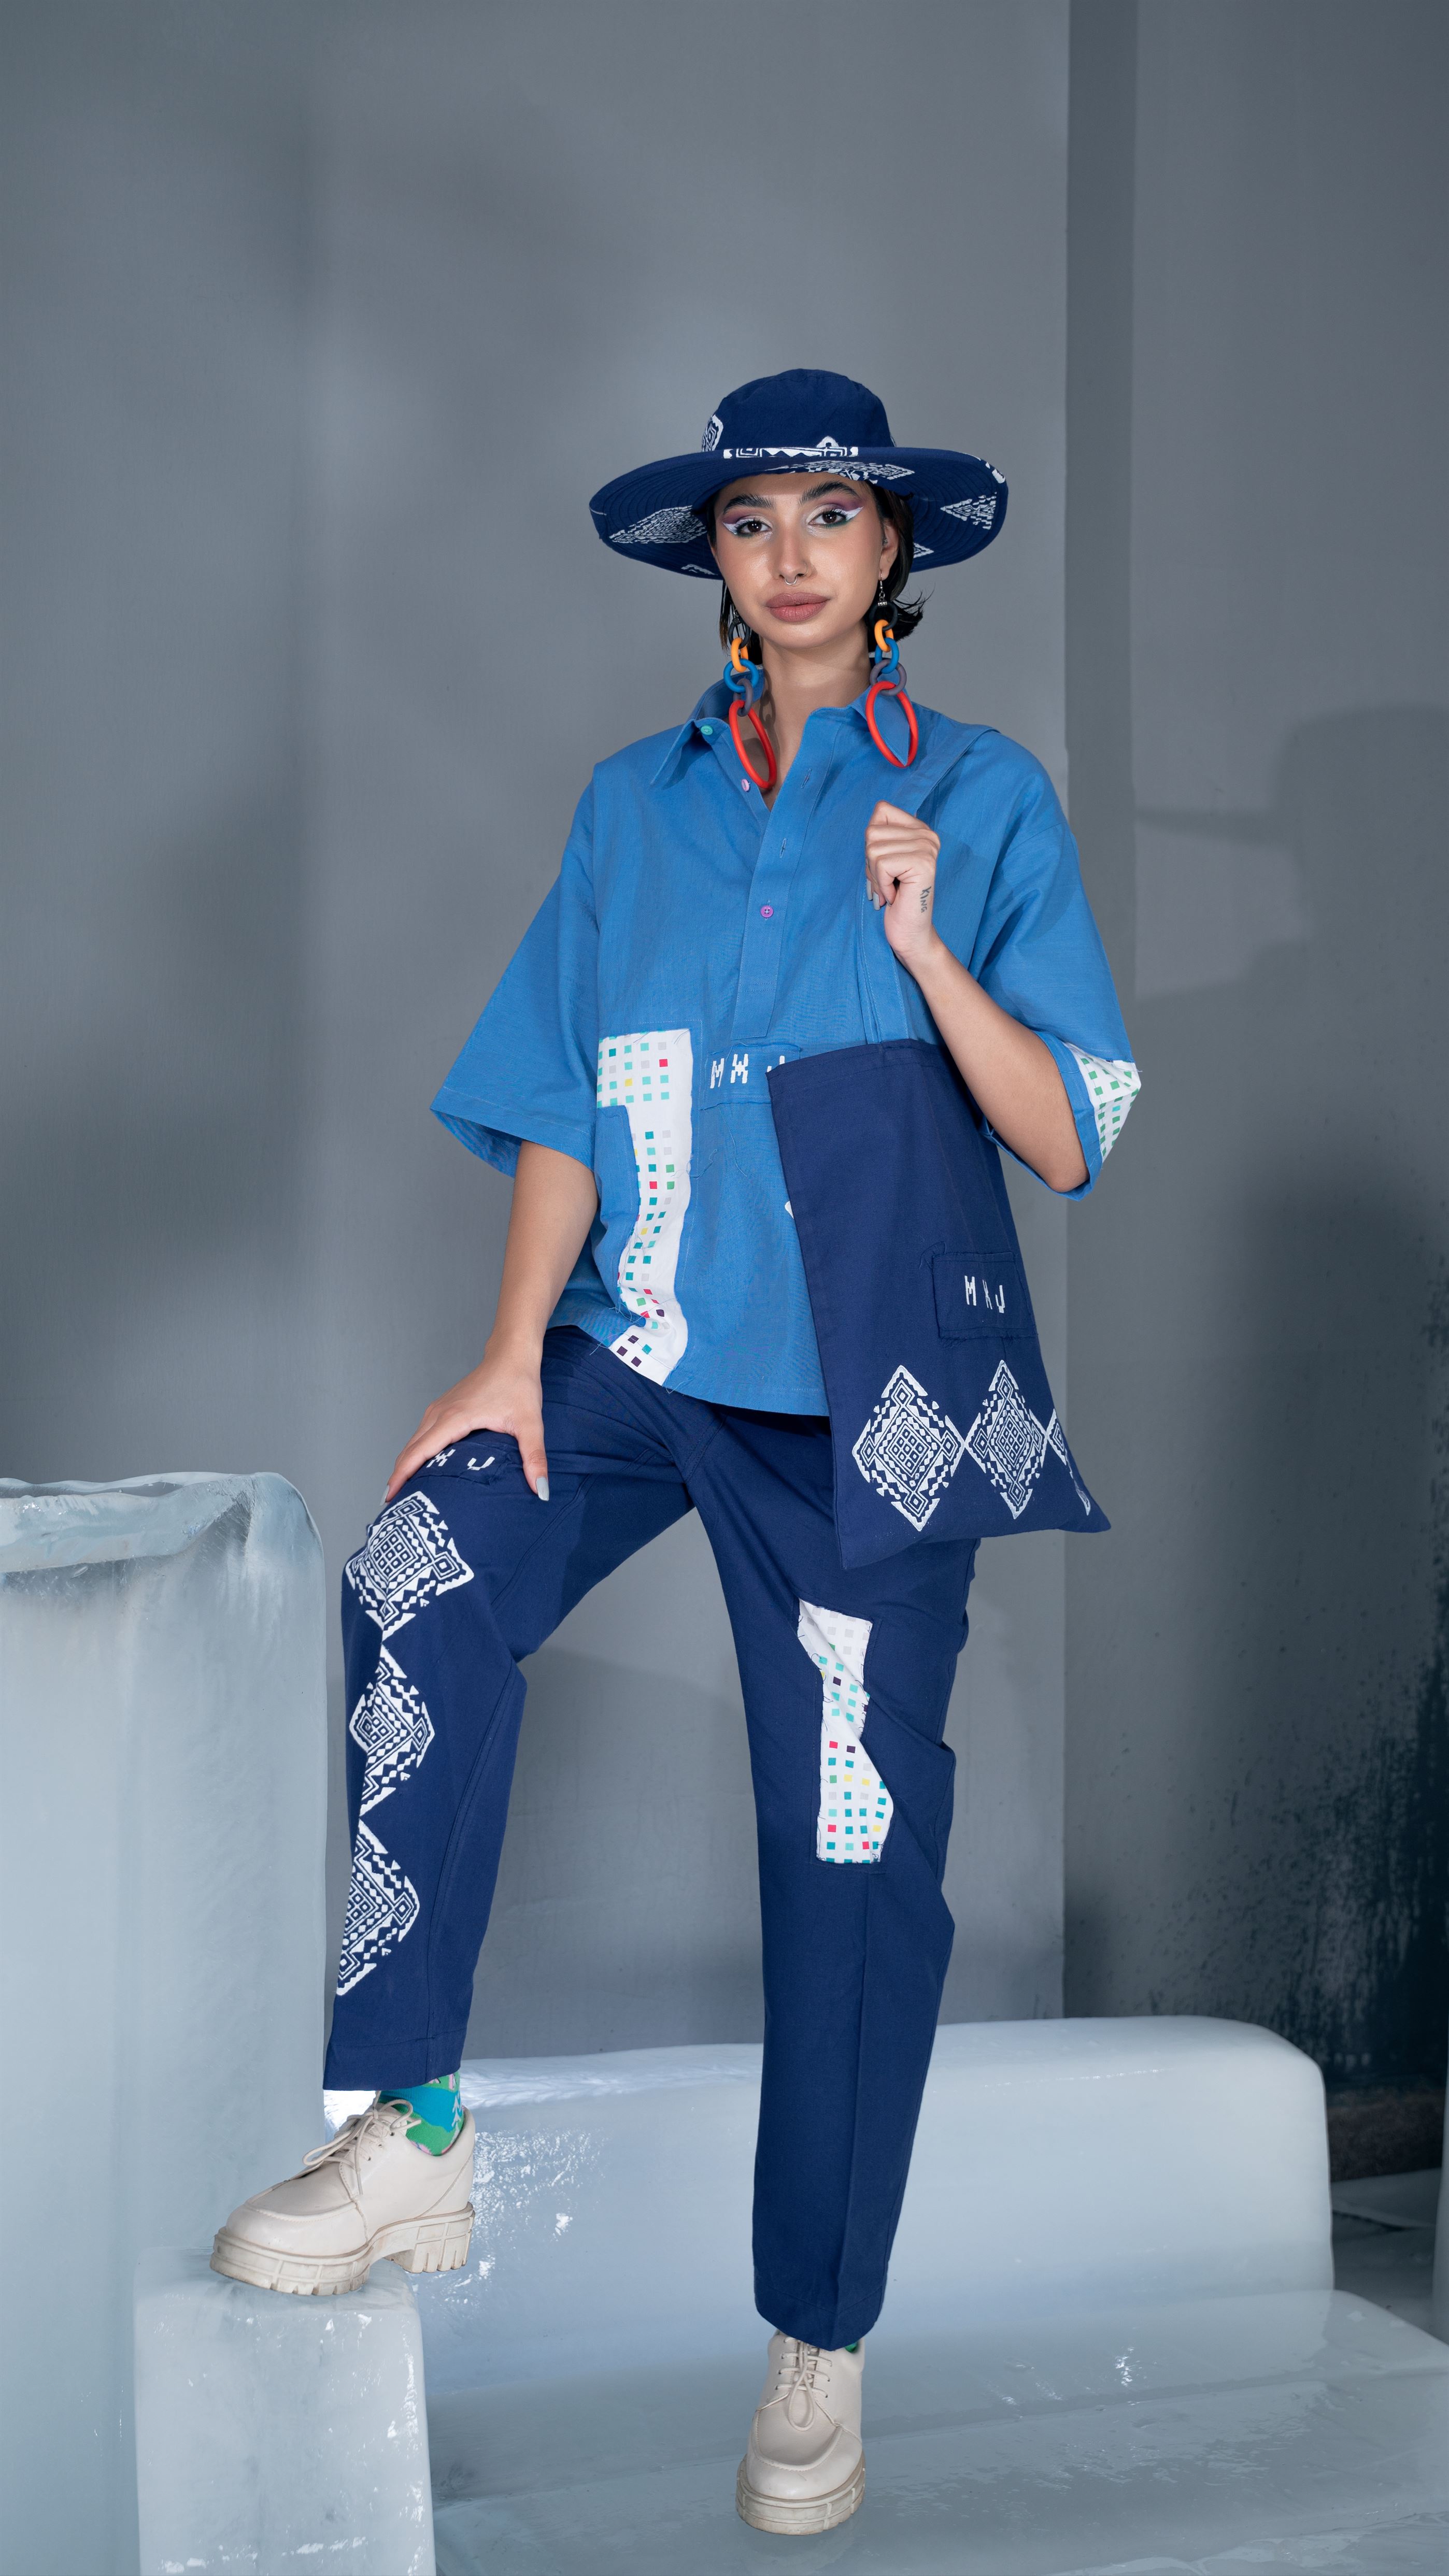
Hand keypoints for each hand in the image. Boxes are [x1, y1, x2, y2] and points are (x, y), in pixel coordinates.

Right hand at [384, 1342, 548, 1504]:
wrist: (511, 1355)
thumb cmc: (518, 1384)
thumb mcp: (530, 1423)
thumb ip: (534, 1457)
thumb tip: (541, 1489)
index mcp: (454, 1418)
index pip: (419, 1452)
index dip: (402, 1476)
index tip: (389, 1497)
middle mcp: (439, 1413)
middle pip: (410, 1449)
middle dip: (397, 1476)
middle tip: (391, 1504)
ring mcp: (438, 1409)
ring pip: (413, 1441)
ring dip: (404, 1464)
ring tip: (400, 1491)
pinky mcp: (442, 1408)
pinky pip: (421, 1434)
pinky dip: (414, 1452)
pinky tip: (417, 1467)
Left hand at [864, 800, 942, 977]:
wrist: (910, 933)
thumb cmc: (894, 898)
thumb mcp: (882, 860)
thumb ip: (880, 837)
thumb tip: (873, 820)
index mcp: (920, 829)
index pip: (881, 809)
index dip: (871, 841)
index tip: (884, 866)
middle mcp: (928, 834)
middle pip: (872, 831)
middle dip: (870, 863)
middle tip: (886, 883)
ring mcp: (927, 848)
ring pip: (873, 849)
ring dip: (875, 877)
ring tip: (890, 890)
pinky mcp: (923, 863)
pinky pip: (882, 864)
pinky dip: (881, 885)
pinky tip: (895, 896)